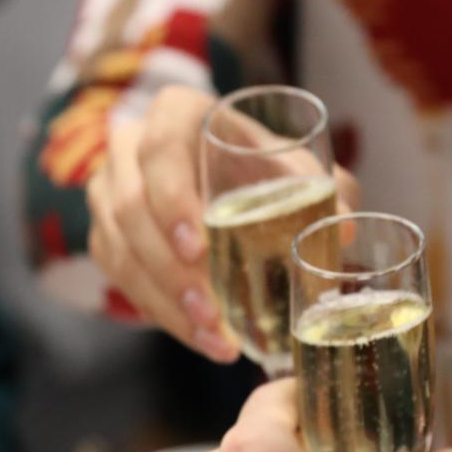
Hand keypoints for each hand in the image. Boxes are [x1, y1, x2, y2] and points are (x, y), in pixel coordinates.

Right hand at [87, 85, 357, 360]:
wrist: (217, 173)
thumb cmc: (257, 164)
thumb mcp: (290, 164)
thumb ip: (323, 187)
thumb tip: (347, 225)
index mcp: (174, 114)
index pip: (159, 148)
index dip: (172, 198)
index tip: (198, 247)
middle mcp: (128, 148)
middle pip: (131, 210)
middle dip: (170, 270)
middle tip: (210, 312)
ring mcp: (107, 193)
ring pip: (120, 252)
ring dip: (167, 302)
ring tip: (213, 337)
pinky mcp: (104, 235)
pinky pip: (121, 280)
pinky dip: (162, 313)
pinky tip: (200, 337)